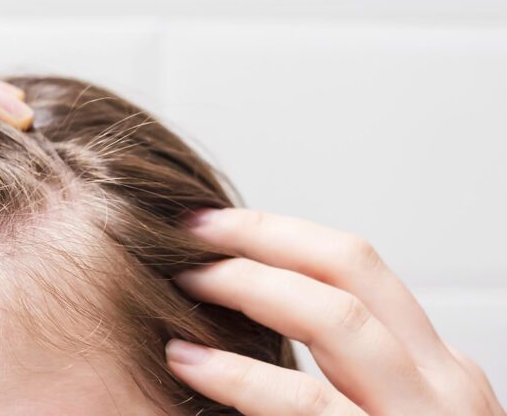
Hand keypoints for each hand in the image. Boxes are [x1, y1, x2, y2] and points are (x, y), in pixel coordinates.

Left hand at [166, 208, 503, 414]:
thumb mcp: (391, 412)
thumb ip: (345, 371)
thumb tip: (248, 309)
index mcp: (435, 367)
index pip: (355, 266)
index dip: (277, 232)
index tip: (211, 224)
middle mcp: (439, 385)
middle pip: (348, 272)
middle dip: (259, 240)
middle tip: (188, 234)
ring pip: (336, 323)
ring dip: (249, 289)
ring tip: (182, 284)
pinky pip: (307, 406)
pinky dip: (240, 376)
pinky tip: (189, 360)